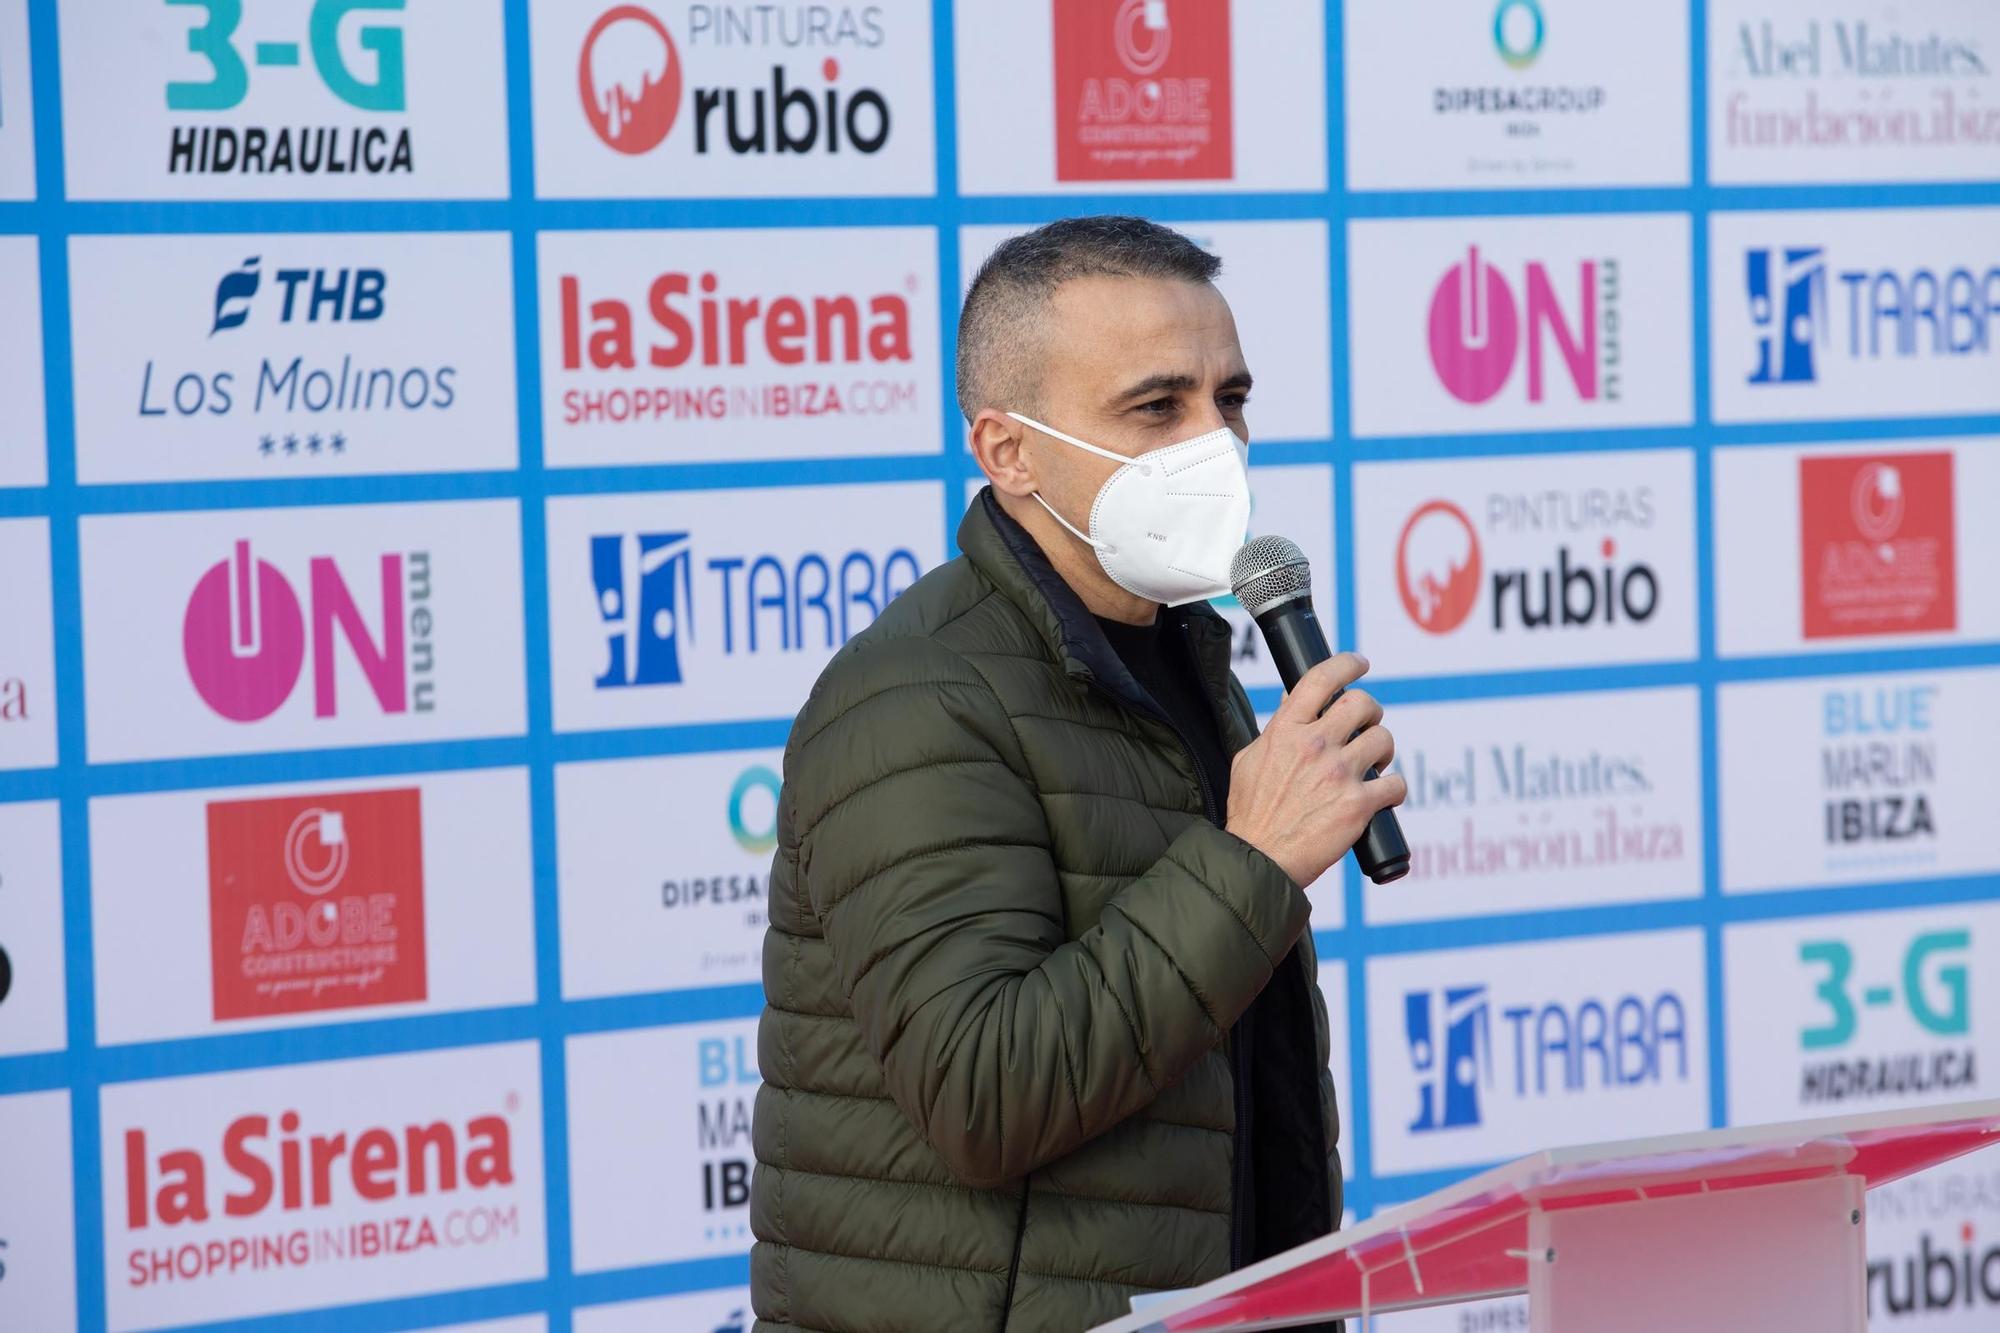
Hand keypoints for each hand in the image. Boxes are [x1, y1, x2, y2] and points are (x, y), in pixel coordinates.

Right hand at [1224, 653, 1407, 887]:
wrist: (1259, 860)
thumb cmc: (1251, 814)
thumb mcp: (1248, 760)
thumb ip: (1274, 730)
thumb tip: (1289, 699)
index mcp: (1285, 730)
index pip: (1321, 678)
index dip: (1347, 664)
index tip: (1359, 664)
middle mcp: (1314, 745)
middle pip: (1362, 704)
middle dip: (1370, 712)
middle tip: (1366, 727)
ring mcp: (1338, 774)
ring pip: (1383, 740)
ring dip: (1383, 751)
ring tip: (1374, 764)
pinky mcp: (1359, 805)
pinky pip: (1396, 784)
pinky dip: (1394, 789)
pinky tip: (1382, 796)